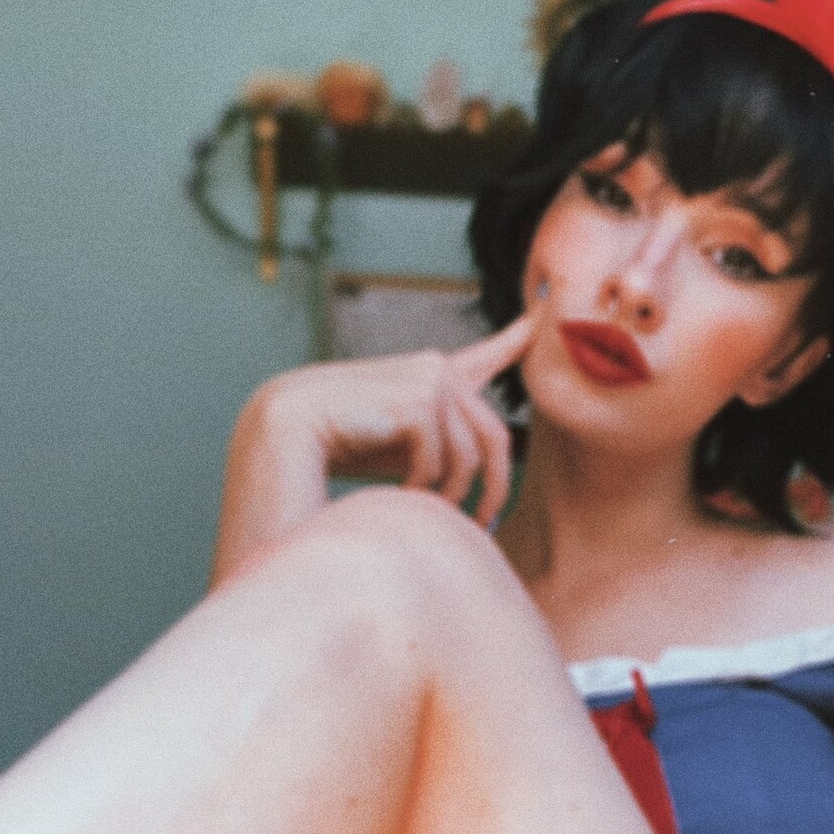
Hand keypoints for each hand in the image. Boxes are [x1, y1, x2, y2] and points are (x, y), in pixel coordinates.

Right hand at [251, 312, 535, 530]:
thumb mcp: (402, 450)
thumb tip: (484, 490)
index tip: (552, 305)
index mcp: (434, 377)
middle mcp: (438, 368)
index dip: (525, 335)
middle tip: (480, 529)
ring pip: (470, 455)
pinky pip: (443, 459)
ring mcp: (429, 376)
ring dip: (449, 497)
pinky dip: (422, 487)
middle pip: (496, 437)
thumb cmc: (337, 450)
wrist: (281, 436)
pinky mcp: (417, 393)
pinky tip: (396, 493)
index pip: (492, 353)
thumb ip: (441, 452)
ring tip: (420, 511)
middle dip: (492, 490)